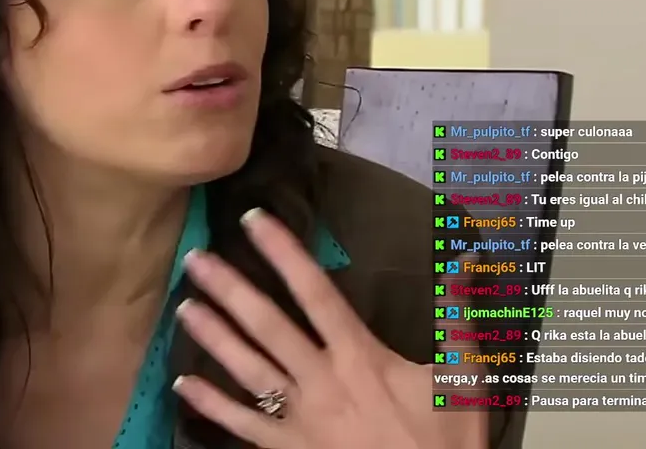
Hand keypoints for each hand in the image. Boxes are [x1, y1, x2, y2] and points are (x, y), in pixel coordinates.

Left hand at [172, 209, 485, 448]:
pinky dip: (211, 406)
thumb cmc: (447, 440)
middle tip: (195, 259)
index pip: (315, 291)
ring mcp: (301, 418)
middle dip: (230, 289)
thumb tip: (461, 258)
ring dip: (214, 336)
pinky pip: (243, 426)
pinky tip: (181, 384)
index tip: (254, 220)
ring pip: (247, 369)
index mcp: (359, 356)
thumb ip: (455, 314)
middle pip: (267, 326)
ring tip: (184, 306)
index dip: (283, 252)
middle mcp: (321, 380)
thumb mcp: (463, 375)